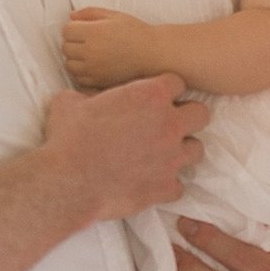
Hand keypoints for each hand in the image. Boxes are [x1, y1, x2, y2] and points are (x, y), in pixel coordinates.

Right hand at [41, 75, 207, 223]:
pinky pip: (179, 186)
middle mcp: (169, 124)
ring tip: (161, 155)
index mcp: (150, 96)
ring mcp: (172, 157)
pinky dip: (166, 185)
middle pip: (201, 114)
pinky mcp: (166, 187)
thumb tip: (81, 99)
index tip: (153, 99)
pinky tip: (149, 182)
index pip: (177, 83)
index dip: (165, 90)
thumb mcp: (70, 103)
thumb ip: (86, 96)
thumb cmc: (68, 138)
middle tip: (165, 125)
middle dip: (187, 118)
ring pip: (197, 150)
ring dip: (181, 151)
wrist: (68, 181)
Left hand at [62, 7, 158, 90]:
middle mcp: (91, 51)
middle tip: (86, 41)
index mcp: (93, 32)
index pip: (66, 30)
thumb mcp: (113, 15)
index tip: (83, 29)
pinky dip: (81, 72)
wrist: (152, 54)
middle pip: (65, 47)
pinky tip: (93, 65)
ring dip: (75, 58)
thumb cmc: (135, 31)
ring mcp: (94, 68)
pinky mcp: (99, 81)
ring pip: (69, 64)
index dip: (73, 28)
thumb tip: (71, 16)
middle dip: (73, 42)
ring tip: (88, 54)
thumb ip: (90, 13)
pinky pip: (78, 78)